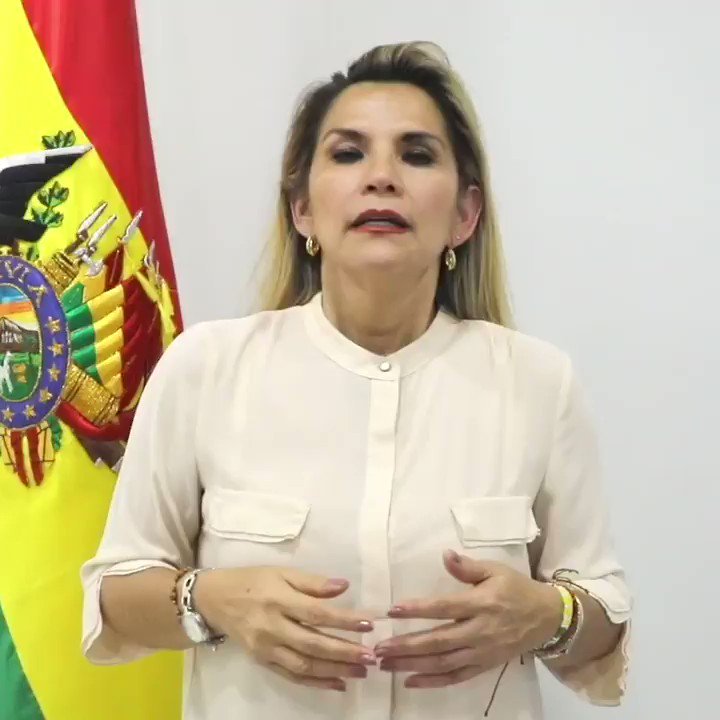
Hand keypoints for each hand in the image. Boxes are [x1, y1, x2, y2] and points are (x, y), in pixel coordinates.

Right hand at [194, 567, 376, 691]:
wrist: (215, 600)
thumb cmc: (254, 581)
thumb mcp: (282, 572)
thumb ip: (313, 582)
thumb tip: (344, 587)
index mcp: (279, 599)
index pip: (316, 613)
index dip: (343, 620)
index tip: (369, 624)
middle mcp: (272, 627)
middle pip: (312, 644)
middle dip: (344, 652)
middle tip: (371, 656)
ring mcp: (266, 648)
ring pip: (304, 665)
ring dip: (335, 670)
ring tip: (361, 671)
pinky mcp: (262, 662)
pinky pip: (292, 677)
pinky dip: (316, 683)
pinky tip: (337, 683)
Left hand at [375, 550, 561, 687]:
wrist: (548, 618)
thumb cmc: (516, 589)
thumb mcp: (496, 570)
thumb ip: (468, 567)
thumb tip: (445, 555)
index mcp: (481, 604)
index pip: (444, 608)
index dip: (418, 610)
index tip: (392, 610)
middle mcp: (479, 631)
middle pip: (438, 641)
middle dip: (406, 646)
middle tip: (379, 648)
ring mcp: (481, 652)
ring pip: (443, 663)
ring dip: (412, 665)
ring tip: (386, 664)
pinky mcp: (484, 666)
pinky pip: (456, 678)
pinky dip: (432, 682)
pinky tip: (410, 681)